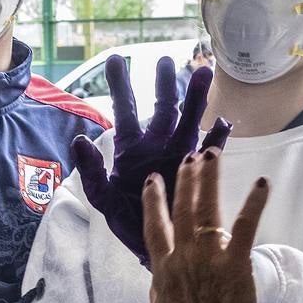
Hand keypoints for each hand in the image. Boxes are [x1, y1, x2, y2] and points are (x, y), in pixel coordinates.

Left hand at [72, 56, 230, 266]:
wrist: (152, 243)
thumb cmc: (125, 218)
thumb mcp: (101, 197)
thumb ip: (90, 170)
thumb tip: (79, 140)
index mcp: (130, 146)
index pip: (124, 109)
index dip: (119, 85)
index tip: (115, 59)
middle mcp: (157, 144)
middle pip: (162, 107)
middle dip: (164, 85)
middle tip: (164, 61)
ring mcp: (179, 155)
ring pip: (190, 120)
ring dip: (197, 99)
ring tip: (204, 72)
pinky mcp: (199, 171)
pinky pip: (212, 150)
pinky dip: (218, 138)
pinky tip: (223, 123)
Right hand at [142, 149, 269, 302]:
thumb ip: (160, 282)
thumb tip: (160, 269)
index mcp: (163, 266)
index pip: (155, 225)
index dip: (154, 200)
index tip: (154, 179)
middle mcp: (182, 255)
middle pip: (181, 209)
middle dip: (186, 180)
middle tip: (190, 156)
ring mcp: (208, 257)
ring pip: (206, 209)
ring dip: (209, 180)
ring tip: (212, 155)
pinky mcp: (235, 263)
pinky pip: (244, 226)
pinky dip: (253, 203)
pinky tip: (261, 182)